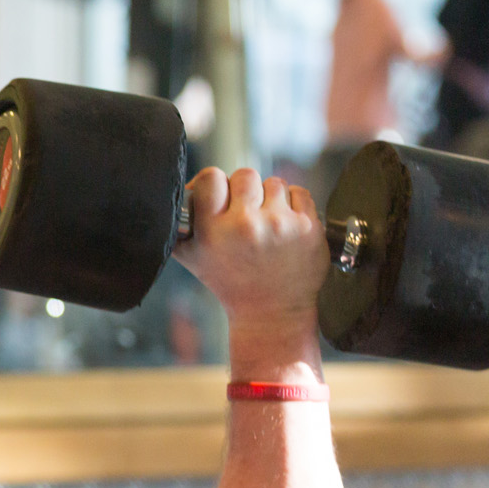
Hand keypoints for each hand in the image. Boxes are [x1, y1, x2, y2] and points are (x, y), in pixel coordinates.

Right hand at [173, 166, 326, 342]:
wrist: (271, 312)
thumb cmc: (230, 283)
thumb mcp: (191, 258)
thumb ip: (180, 225)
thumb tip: (183, 191)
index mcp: (213, 231)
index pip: (211, 177)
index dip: (214, 184)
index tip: (218, 197)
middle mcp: (245, 225)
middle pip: (245, 175)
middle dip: (245, 191)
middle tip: (245, 214)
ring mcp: (280, 224)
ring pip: (275, 183)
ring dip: (271, 199)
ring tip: (266, 224)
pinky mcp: (308, 226)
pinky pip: (300, 192)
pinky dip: (294, 205)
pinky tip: (285, 226)